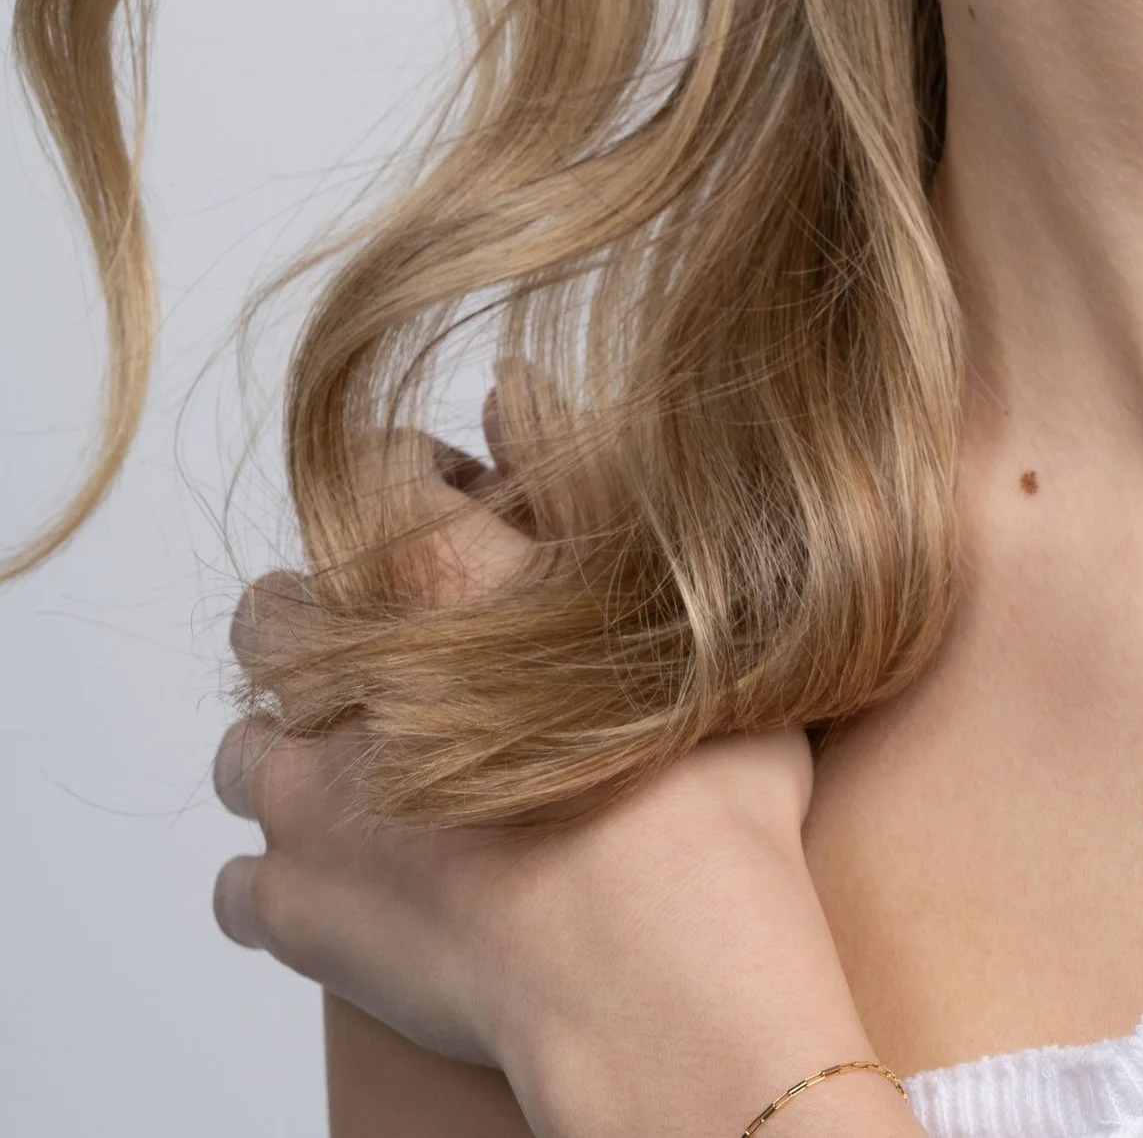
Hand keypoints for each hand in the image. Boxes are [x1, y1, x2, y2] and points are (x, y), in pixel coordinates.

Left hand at [212, 439, 903, 1136]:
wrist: (650, 970)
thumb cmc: (692, 789)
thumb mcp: (669, 598)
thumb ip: (577, 477)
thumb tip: (513, 383)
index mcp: (437, 580)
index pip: (369, 477)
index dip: (415, 486)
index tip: (462, 522)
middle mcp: (344, 676)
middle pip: (275, 615)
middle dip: (325, 620)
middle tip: (412, 662)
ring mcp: (306, 799)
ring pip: (247, 747)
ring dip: (298, 749)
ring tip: (381, 779)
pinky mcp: (294, 912)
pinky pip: (240, 885)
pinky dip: (285, 879)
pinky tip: (362, 883)